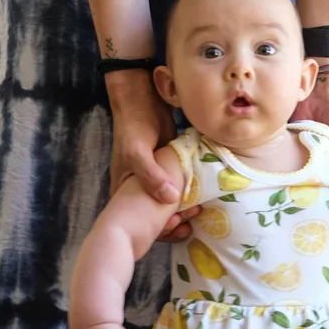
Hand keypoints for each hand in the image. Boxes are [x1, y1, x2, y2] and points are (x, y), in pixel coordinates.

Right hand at [106, 71, 193, 239]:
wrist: (141, 99)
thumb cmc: (133, 127)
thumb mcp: (136, 152)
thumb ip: (151, 176)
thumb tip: (170, 201)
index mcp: (124, 190)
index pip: (137, 220)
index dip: (154, 228)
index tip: (174, 227)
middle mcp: (139, 188)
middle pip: (155, 215)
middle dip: (172, 221)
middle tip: (190, 222)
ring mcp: (155, 178)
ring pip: (169, 202)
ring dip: (183, 208)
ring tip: (199, 211)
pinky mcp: (169, 168)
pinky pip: (180, 185)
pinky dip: (189, 191)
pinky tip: (204, 195)